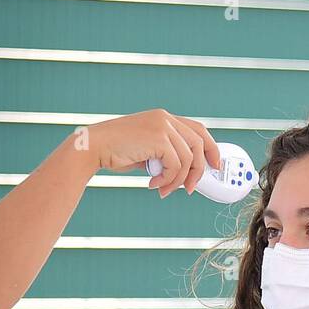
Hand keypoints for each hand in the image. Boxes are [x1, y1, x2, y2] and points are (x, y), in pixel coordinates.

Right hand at [85, 109, 221, 197]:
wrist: (94, 147)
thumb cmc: (115, 152)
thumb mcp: (146, 152)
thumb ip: (165, 156)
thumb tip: (184, 173)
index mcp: (164, 118)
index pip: (198, 129)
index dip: (211, 148)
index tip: (215, 165)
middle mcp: (166, 118)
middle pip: (199, 143)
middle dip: (198, 170)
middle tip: (189, 189)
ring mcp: (163, 126)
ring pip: (188, 158)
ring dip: (177, 180)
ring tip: (162, 189)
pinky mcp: (158, 138)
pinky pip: (176, 164)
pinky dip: (167, 179)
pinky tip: (152, 184)